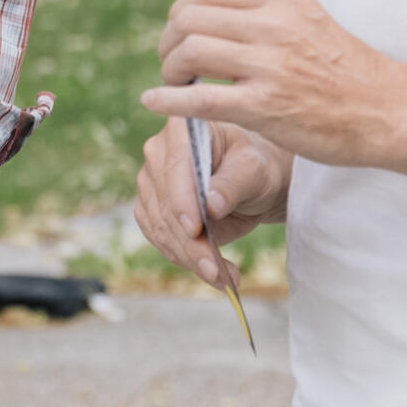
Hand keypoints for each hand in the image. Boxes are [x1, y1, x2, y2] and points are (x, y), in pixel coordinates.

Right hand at [133, 119, 289, 287]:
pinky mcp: (151, 209)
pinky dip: (186, 260)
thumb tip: (211, 205)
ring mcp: (150, 183)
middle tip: (218, 271)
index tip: (194, 229)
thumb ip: (233, 183)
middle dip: (191, 243)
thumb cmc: (256, 166)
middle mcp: (157, 153)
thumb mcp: (254, 169)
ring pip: (162, 228)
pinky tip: (213, 273)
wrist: (253, 182)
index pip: (176, 167)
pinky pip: (161, 240)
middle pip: (166, 205)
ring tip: (223, 278)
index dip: (182, 200)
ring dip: (190, 258)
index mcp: (181, 128)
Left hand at [141, 0, 406, 171]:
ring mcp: (270, 65)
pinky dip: (167, 101)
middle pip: (190, 18)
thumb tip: (212, 8)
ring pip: (189, 52)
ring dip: (169, 70)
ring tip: (175, 85)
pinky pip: (198, 99)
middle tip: (172, 63)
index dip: (183, 12)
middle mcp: (274, 24)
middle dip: (169, 41)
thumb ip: (267, 12)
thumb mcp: (309, 20)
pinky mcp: (265, 106)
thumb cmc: (346, 71)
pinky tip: (153, 103)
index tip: (181, 33)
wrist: (388, 110)